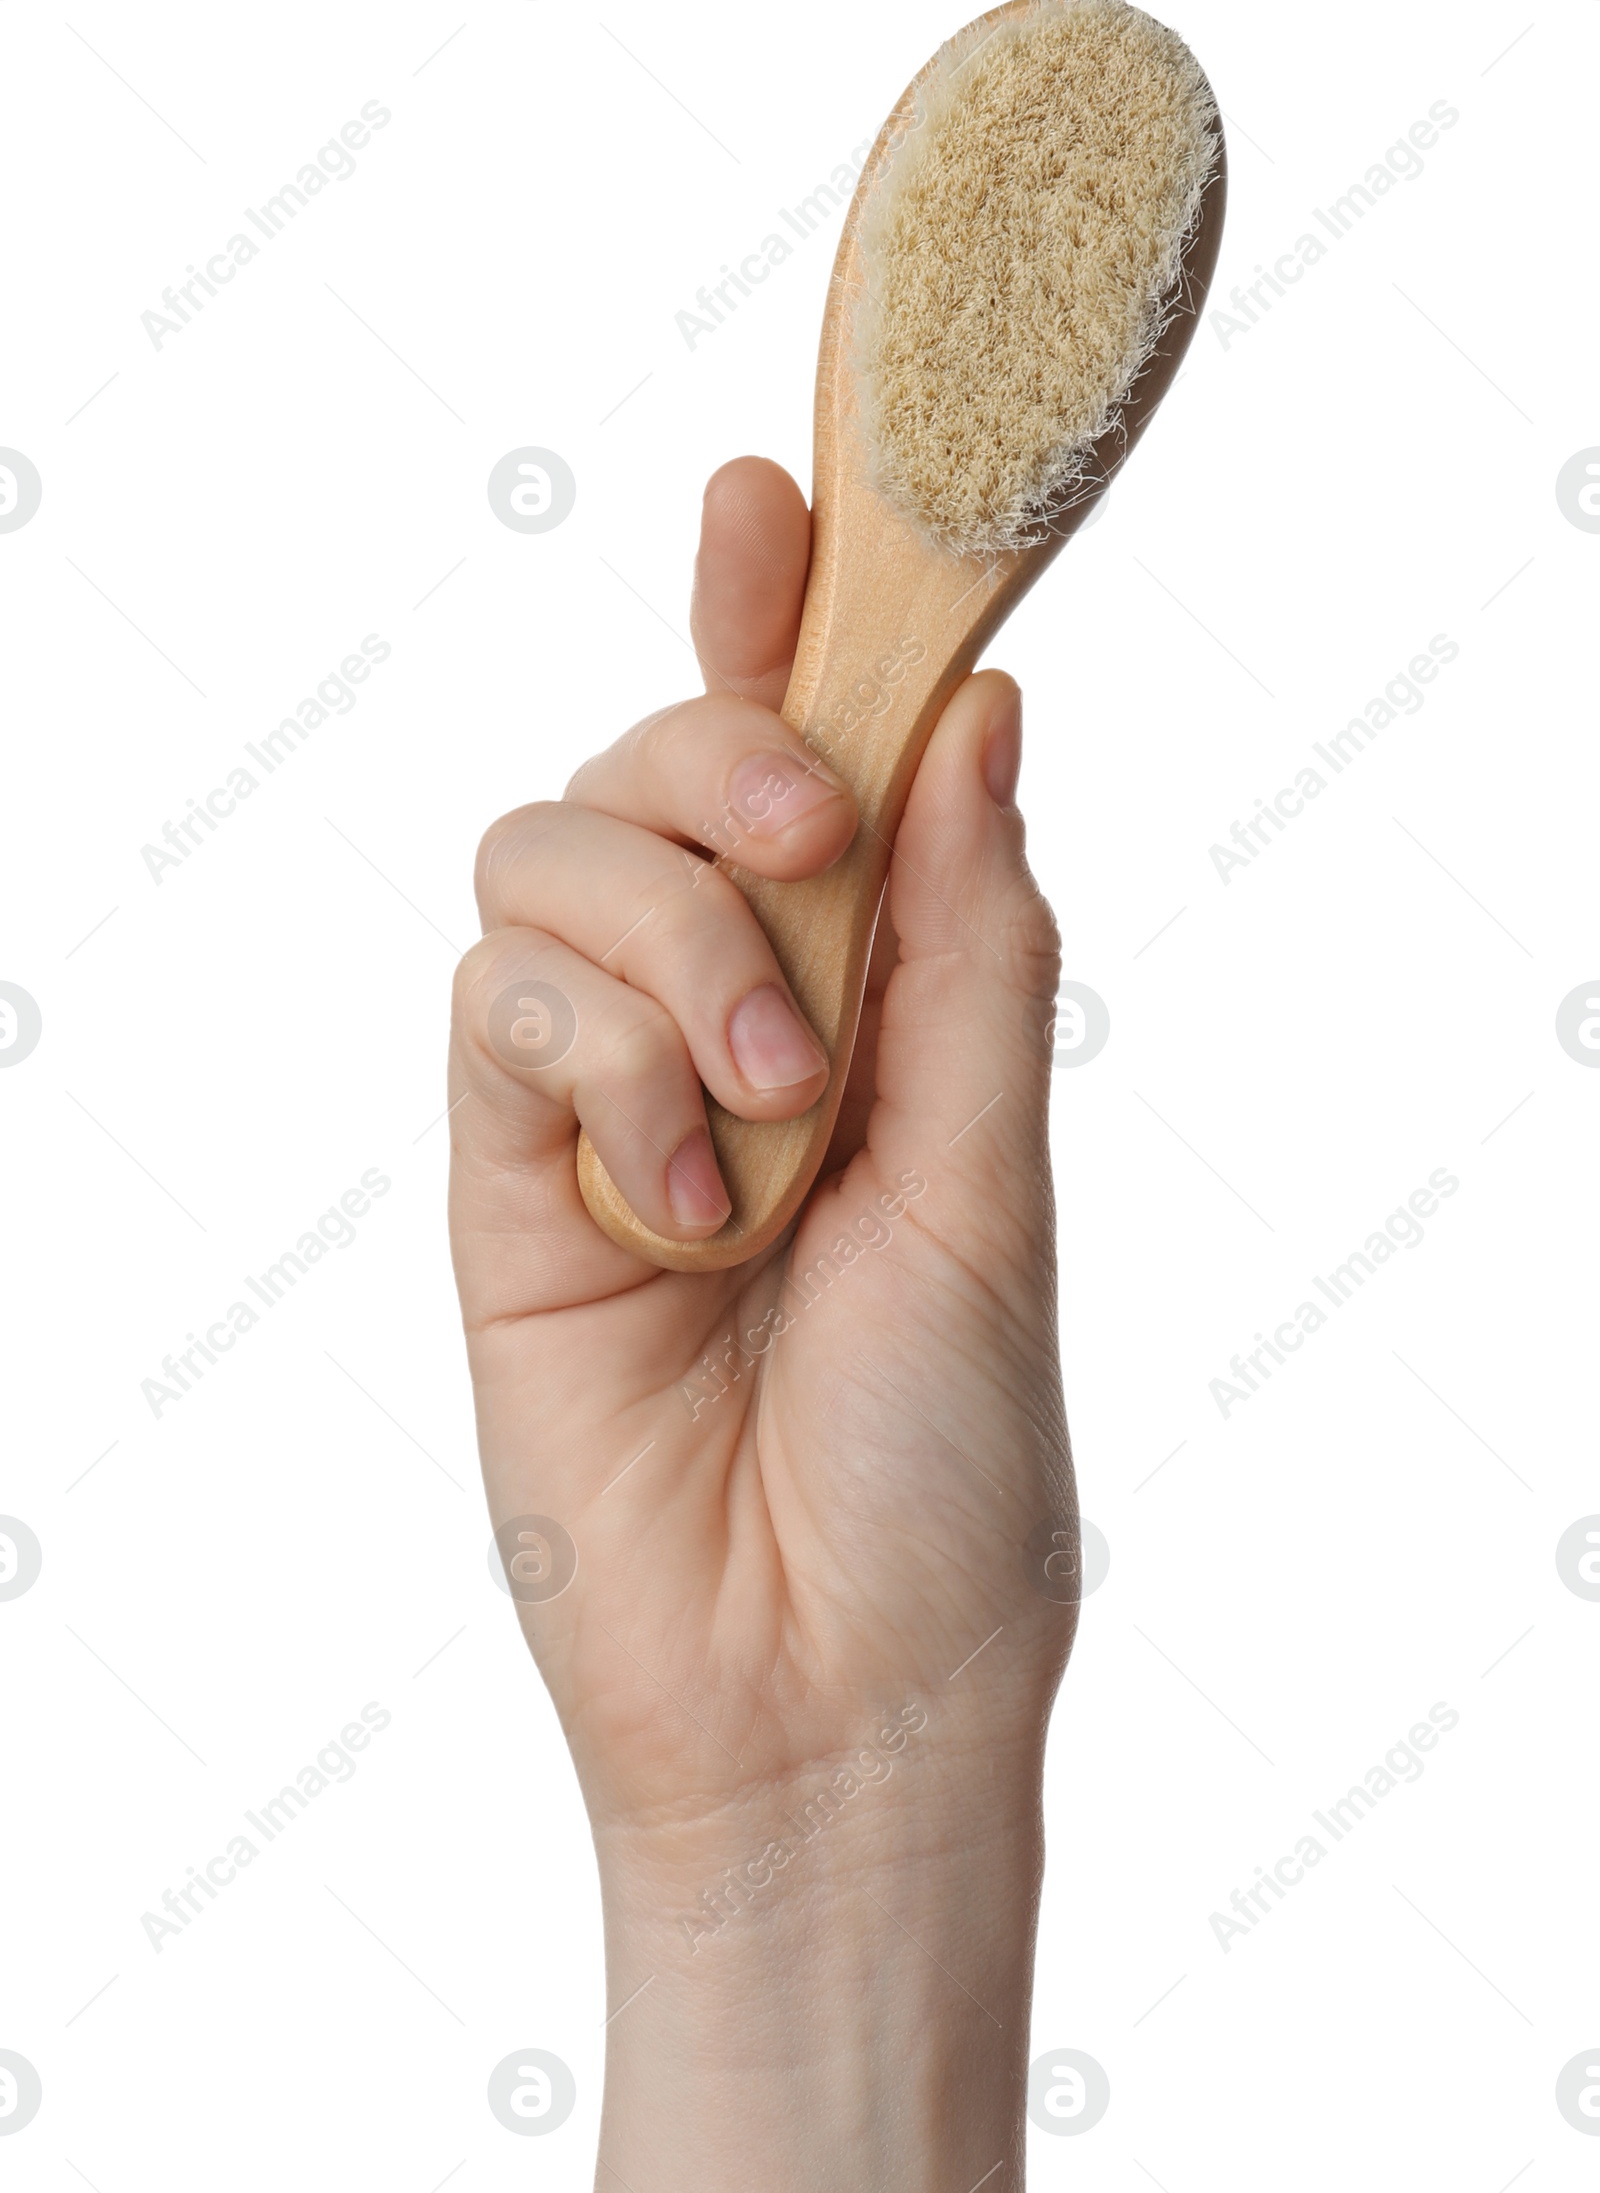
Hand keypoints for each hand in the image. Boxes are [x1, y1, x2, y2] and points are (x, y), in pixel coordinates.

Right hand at [447, 456, 1078, 1888]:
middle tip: (815, 848)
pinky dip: (602, 1065)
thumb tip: (980, 717)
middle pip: (658, 762)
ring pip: (552, 854)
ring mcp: (599, 1096)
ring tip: (771, 1109)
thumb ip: (971, 952)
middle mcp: (726, 1025)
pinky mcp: (499, 1181)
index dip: (786, 622)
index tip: (779, 494)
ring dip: (675, 937)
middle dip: (730, 750)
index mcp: (872, 1010)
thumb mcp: (998, 1183)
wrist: (829, 1697)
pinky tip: (678, 1208)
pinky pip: (497, 1005)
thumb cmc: (947, 1476)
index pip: (815, 767)